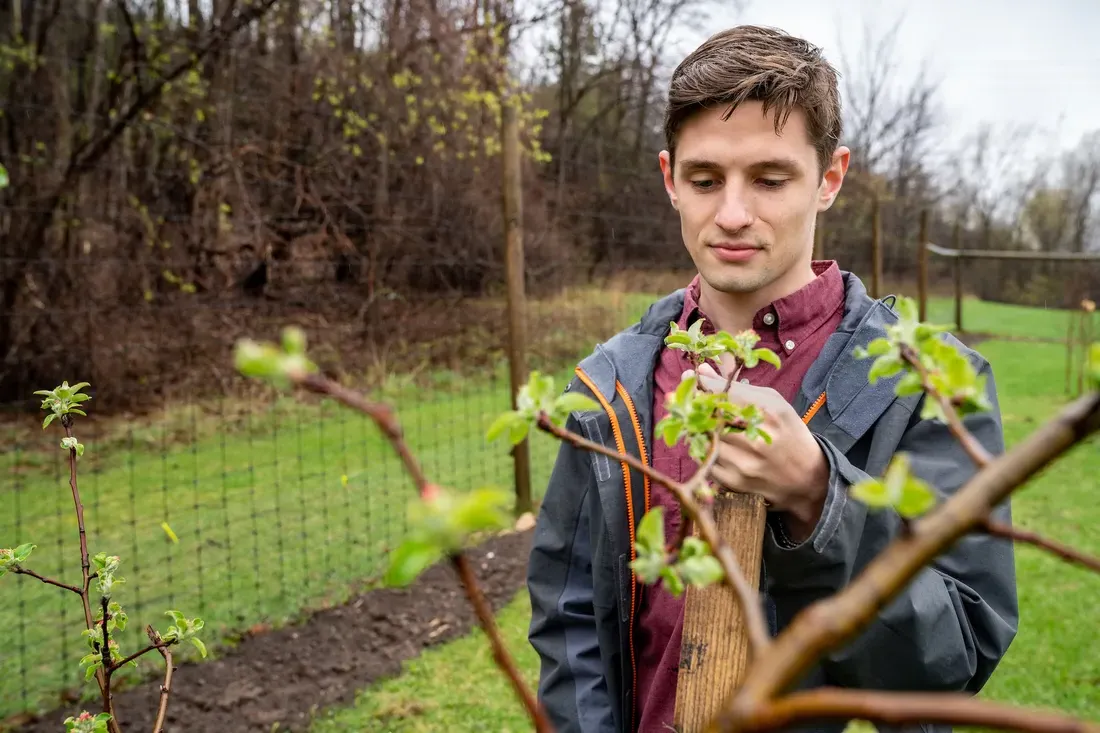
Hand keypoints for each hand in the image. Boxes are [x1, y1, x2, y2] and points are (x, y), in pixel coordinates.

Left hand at [692, 363, 829, 541]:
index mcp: (768, 413)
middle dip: (695, 405)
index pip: (721, 394)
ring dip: (697, 427)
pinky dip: (703, 448)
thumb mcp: (773, 402)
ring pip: (702, 438)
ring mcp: (742, 463)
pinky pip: (704, 459)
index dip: (700, 385)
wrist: (807, 477)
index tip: (690, 379)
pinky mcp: (733, 481)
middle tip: (689, 399)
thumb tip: (700, 371)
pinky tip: (712, 443)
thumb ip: (736, 386)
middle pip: (707, 416)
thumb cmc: (788, 432)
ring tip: (702, 421)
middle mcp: (754, 440)